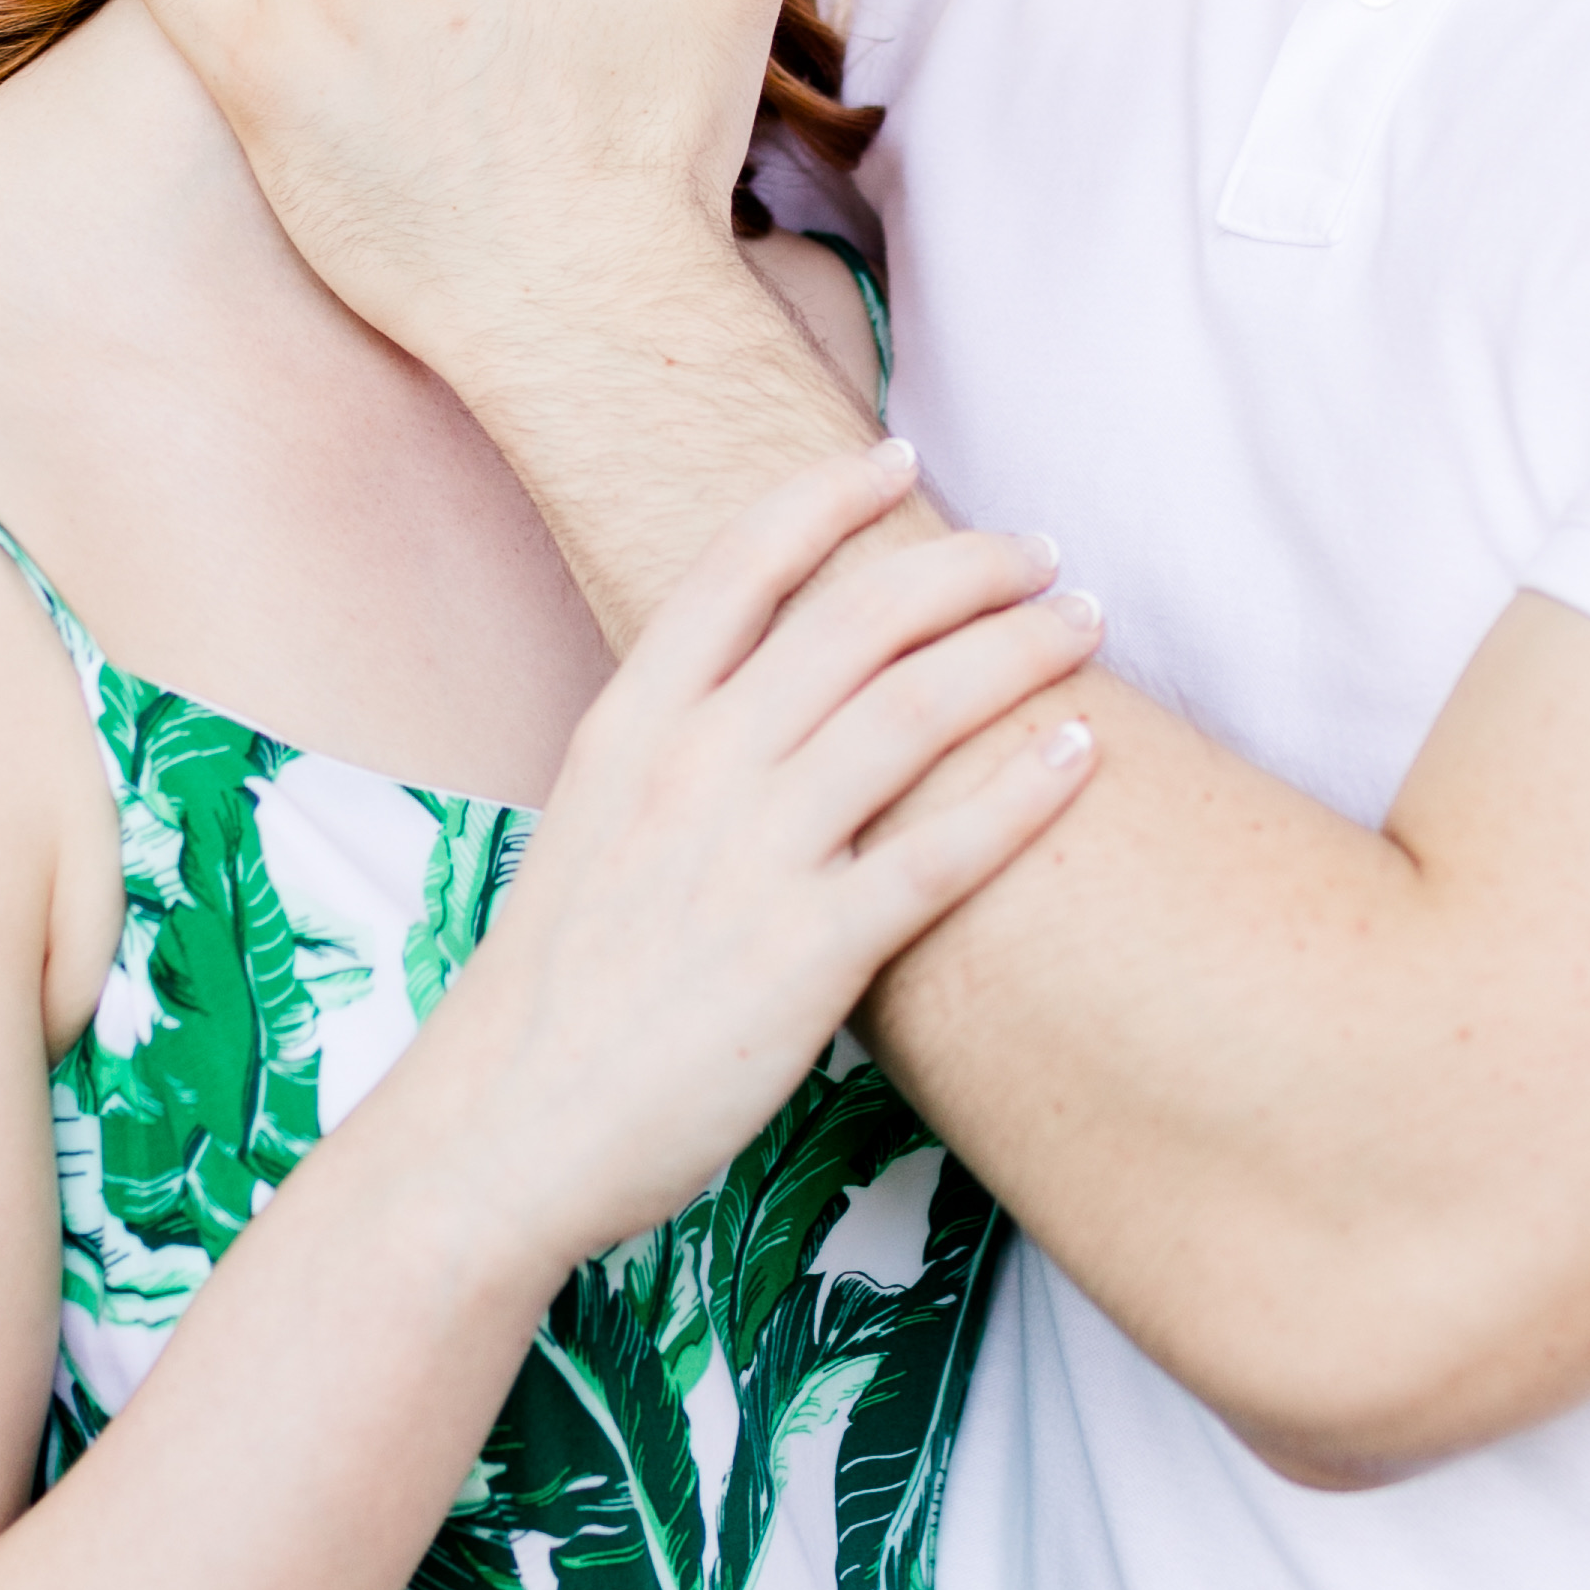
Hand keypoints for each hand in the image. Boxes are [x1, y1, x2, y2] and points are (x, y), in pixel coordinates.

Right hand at [404, 442, 1102, 1275]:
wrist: (505, 1131)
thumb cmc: (554, 991)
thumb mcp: (589, 826)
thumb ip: (670, 753)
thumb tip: (757, 702)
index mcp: (630, 726)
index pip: (738, 566)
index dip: (827, 497)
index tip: (895, 458)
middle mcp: (692, 770)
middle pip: (856, 621)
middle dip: (964, 567)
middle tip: (1039, 552)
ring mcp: (751, 859)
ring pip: (913, 711)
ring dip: (1016, 651)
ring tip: (1083, 623)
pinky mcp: (807, 955)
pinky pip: (941, 853)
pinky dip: (1023, 792)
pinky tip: (1082, 755)